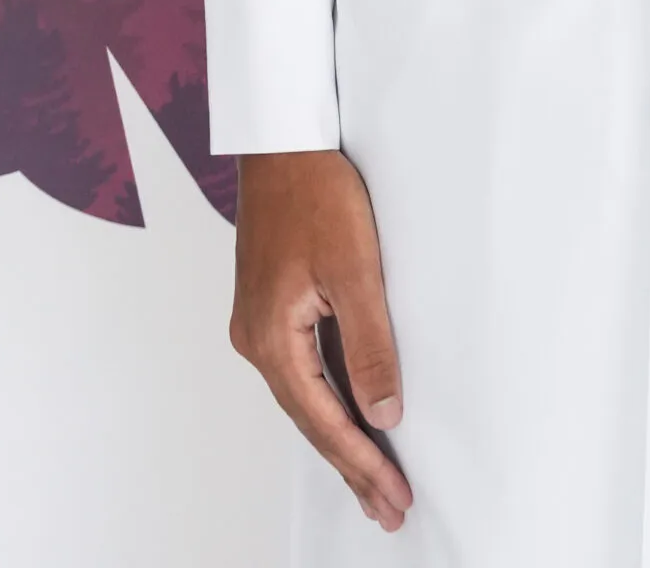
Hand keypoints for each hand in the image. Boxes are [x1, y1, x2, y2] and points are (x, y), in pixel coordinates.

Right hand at [231, 149, 413, 531]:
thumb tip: (381, 416)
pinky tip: (350, 416)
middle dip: (351, 465)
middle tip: (389, 509)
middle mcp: (256, 337)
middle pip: (309, 417)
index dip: (361, 463)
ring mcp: (259, 321)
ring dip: (341, 435)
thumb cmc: (315, 192)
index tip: (394, 498)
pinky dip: (329, 398)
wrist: (282, 140)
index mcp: (271, 336)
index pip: (323, 420)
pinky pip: (302, 368)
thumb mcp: (355, 269)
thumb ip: (369, 346)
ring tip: (375, 480)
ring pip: (305, 395)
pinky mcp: (270, 304)